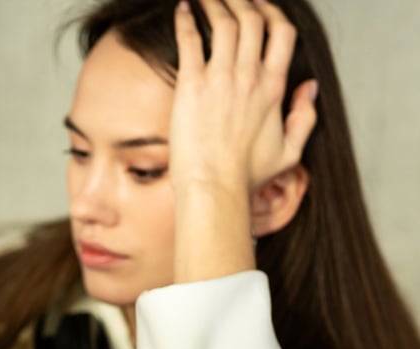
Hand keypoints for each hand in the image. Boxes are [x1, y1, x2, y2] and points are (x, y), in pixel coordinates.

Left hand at [168, 0, 317, 283]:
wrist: (214, 187)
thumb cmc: (246, 176)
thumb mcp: (290, 150)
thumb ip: (304, 116)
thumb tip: (309, 87)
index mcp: (274, 88)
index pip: (281, 34)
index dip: (271, 13)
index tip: (260, 6)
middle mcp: (250, 78)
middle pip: (251, 21)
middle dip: (241, 1)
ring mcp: (221, 79)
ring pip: (223, 24)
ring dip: (214, 4)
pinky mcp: (192, 86)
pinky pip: (190, 41)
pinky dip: (186, 21)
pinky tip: (182, 9)